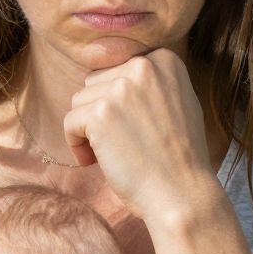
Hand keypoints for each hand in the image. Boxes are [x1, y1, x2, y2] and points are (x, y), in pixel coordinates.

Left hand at [62, 50, 217, 223]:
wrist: (182, 194)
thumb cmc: (179, 157)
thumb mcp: (179, 102)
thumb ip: (152, 81)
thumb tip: (113, 66)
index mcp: (164, 59)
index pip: (117, 69)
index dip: (118, 102)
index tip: (133, 128)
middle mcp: (144, 66)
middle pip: (95, 82)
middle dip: (101, 112)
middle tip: (123, 142)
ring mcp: (122, 88)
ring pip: (80, 101)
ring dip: (89, 129)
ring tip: (113, 152)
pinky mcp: (101, 113)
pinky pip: (70, 122)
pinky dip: (76, 145)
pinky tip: (96, 161)